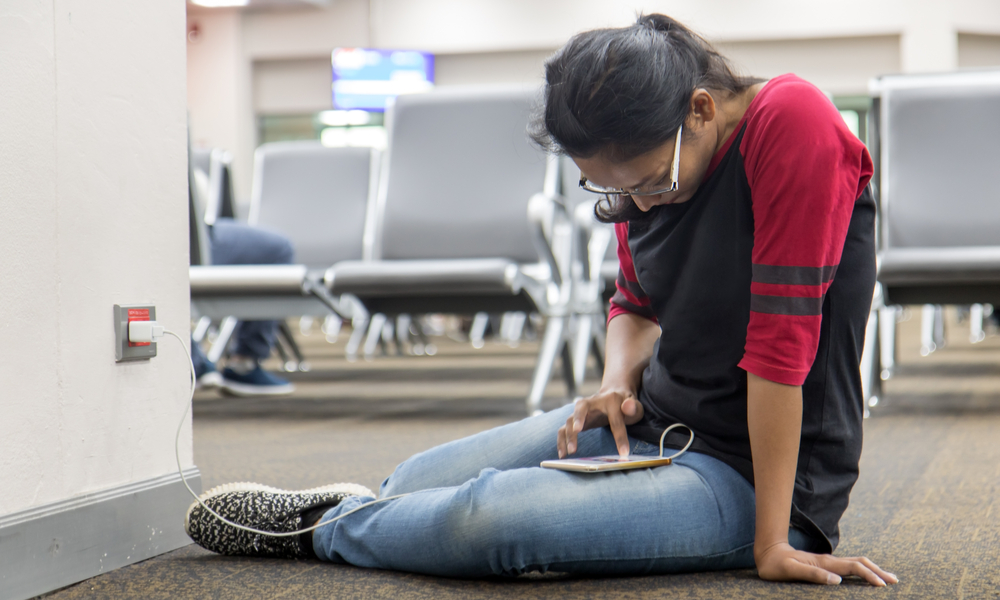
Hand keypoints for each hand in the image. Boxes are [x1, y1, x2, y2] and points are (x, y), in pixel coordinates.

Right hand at [556, 388, 643, 457]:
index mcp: (611, 400)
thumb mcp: (635, 405)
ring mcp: (581, 412)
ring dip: (568, 435)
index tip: (624, 453)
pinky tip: (562, 454)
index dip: (620, 436)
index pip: (615, 419)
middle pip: (581, 407)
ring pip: (569, 420)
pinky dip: (561, 441)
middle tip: (577, 431)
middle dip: (578, 418)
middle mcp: (592, 403)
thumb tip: (628, 407)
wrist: (614, 395)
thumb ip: (634, 407)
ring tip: (571, 452)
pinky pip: (563, 430)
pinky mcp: (574, 421)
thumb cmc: (626, 405)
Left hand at [756, 542, 897, 586]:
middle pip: (860, 563)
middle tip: (895, 581)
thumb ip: (813, 575)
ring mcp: (828, 562)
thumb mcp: (791, 571)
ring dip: (873, 570)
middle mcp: (829, 560)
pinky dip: (862, 571)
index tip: (882, 586)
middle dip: (878, 571)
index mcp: (825, 562)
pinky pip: (848, 567)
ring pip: (856, 563)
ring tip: (887, 579)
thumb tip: (837, 581)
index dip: (869, 576)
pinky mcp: (825, 565)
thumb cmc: (777, 565)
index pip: (853, 568)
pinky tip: (865, 576)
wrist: (767, 553)